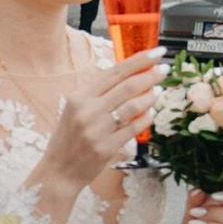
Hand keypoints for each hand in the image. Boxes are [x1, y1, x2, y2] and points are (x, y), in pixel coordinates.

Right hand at [32, 53, 159, 197]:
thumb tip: (128, 76)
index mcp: (79, 96)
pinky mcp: (106, 147)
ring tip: (158, 91)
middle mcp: (87, 110)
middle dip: (150, 75)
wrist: (58, 171)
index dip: (139, 60)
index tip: (156, 52)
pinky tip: (151, 112)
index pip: (115, 72)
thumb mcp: (75, 109)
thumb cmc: (68, 139)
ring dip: (150, 96)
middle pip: (127, 86)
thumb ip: (98, 93)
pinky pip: (133, 129)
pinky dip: (146, 119)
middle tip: (164, 69)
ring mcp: (97, 129)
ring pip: (133, 106)